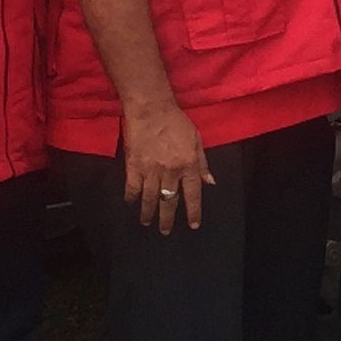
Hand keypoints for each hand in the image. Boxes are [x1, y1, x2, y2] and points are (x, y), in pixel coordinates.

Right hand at [120, 103, 212, 234]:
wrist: (151, 109)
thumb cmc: (177, 122)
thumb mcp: (197, 140)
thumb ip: (202, 163)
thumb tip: (210, 182)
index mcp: (188, 165)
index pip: (193, 194)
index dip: (193, 212)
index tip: (193, 225)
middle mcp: (170, 172)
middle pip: (170, 202)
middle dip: (167, 219)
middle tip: (165, 231)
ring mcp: (151, 171)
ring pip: (150, 199)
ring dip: (149, 213)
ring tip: (147, 222)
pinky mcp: (133, 166)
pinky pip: (132, 188)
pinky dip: (131, 198)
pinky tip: (131, 204)